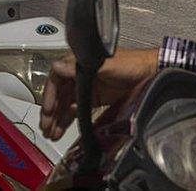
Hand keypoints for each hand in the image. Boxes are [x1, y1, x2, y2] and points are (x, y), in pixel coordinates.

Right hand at [40, 48, 159, 140]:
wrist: (149, 73)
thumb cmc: (130, 64)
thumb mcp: (105, 65)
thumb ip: (81, 67)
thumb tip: (57, 65)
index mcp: (79, 62)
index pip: (57, 78)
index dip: (50, 94)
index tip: (48, 110)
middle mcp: (80, 74)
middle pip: (60, 93)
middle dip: (52, 111)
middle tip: (46, 127)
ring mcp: (87, 86)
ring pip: (67, 103)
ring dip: (58, 118)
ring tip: (51, 133)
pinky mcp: (95, 97)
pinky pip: (78, 109)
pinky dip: (69, 119)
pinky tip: (62, 129)